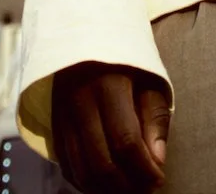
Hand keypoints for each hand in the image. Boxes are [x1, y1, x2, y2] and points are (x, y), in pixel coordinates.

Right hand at [52, 60, 170, 192]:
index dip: (144, 169)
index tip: (160, 180)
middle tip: (146, 189)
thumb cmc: (126, 60)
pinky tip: (106, 184)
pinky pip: (68, 166)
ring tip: (129, 189)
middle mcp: (80, 102)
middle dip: (127, 185)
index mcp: (109, 84)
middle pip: (101, 162)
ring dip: (107, 190)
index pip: (125, 141)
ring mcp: (63, 115)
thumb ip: (155, 117)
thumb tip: (157, 161)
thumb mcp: (149, 77)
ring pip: (82, 170)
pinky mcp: (54, 125)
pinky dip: (87, 183)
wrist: (86, 37)